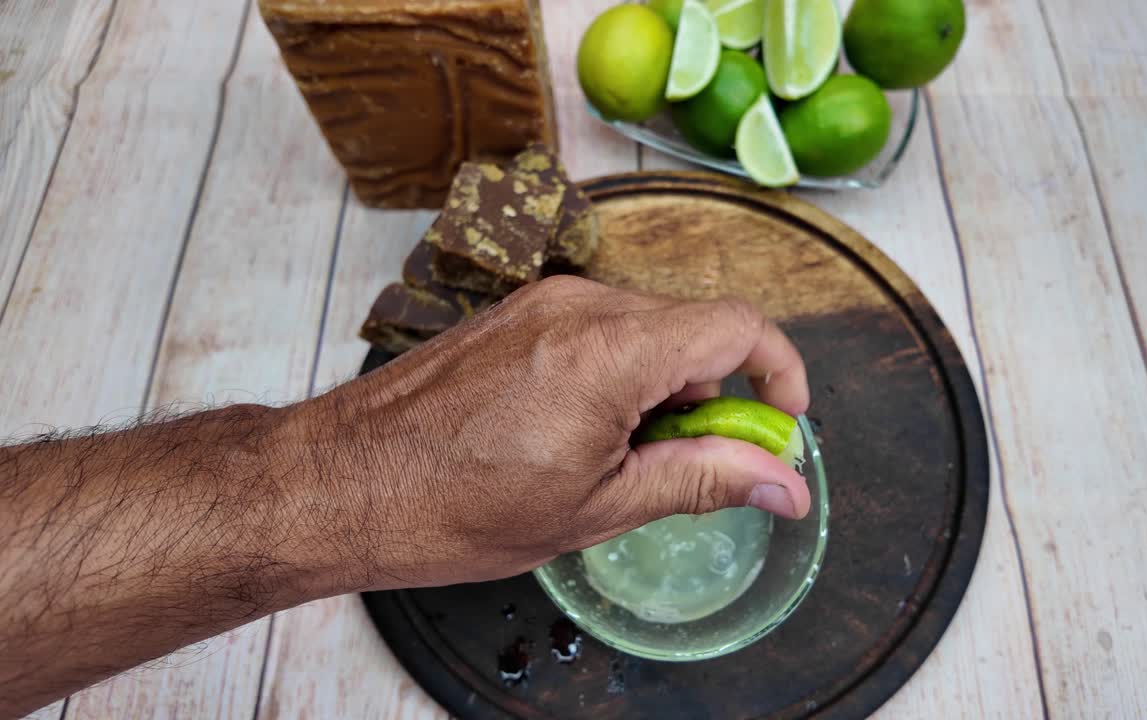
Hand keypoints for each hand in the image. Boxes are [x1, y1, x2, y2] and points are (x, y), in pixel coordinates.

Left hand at [291, 276, 810, 590]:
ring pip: (647, 332)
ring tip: (613, 461)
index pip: (737, 327)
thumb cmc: (452, 504)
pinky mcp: (518, 312)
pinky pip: (600, 329)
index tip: (782, 424)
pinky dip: (618, 376)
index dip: (779, 373)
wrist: (341, 483)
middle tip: (687, 467)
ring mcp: (543, 301)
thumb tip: (782, 483)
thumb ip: (704, 479)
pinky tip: (578, 435)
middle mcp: (580, 304)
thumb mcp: (598, 507)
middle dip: (711, 398)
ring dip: (661, 391)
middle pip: (693, 331)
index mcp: (610, 349)